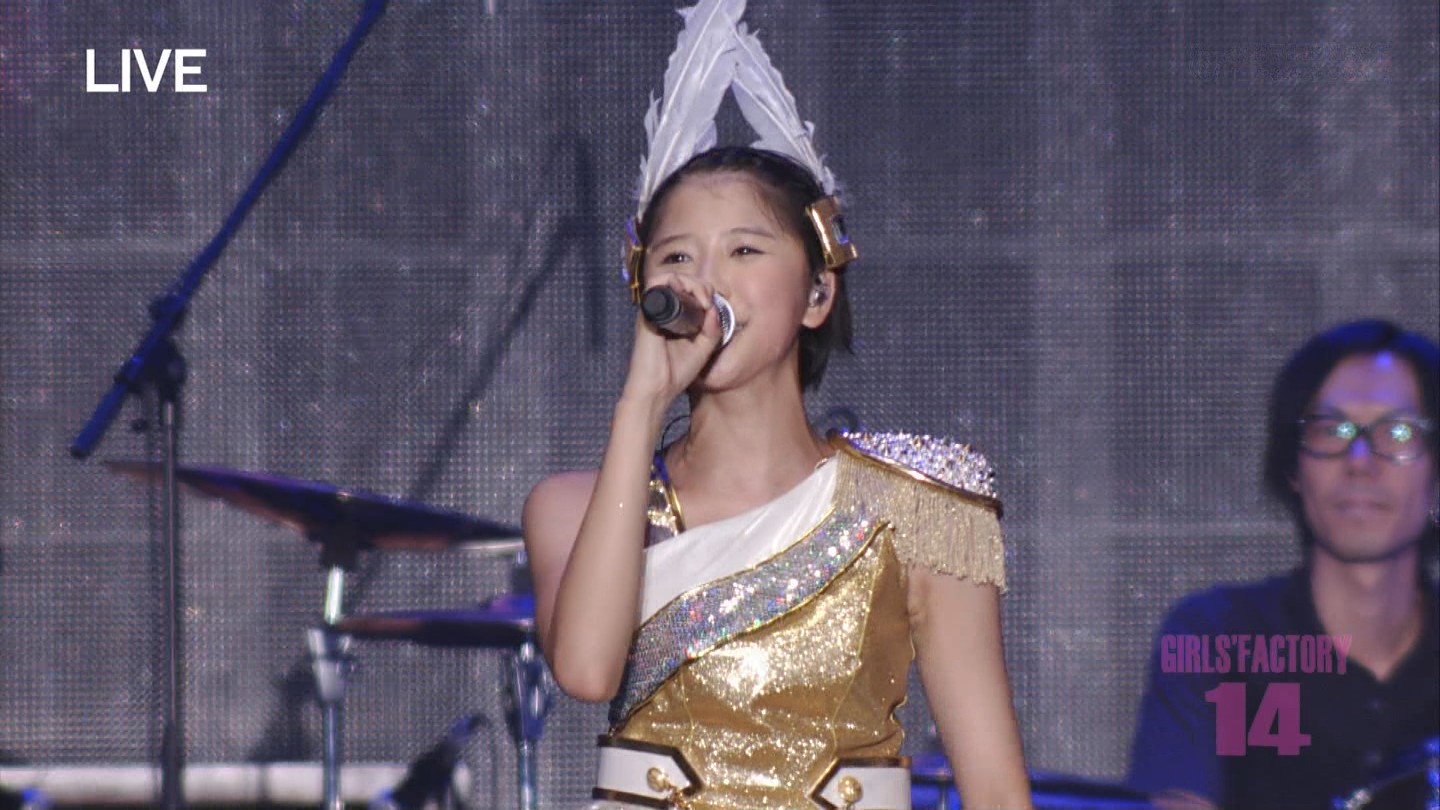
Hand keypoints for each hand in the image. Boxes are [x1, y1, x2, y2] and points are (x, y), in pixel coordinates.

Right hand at [622, 273, 723, 403]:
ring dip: (690, 281)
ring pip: (670, 278)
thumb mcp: (702, 350)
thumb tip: (714, 308)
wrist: (657, 389)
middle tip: (709, 301)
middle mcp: (663, 311)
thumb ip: (711, 330)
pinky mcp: (647, 311)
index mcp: (676, 319)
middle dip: (701, 285)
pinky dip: (674, 281)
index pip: (690, 293)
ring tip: (702, 298)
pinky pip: (656, 283)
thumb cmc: (676, 373)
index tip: (714, 307)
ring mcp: (654, 309)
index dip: (705, 292)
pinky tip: (691, 297)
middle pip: (682, 281)